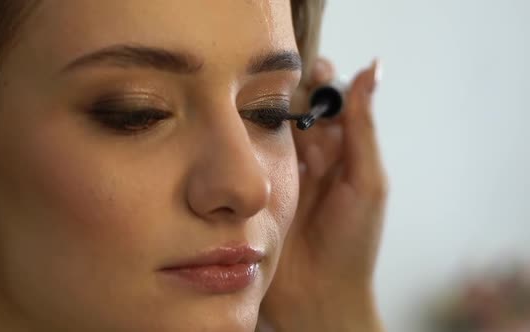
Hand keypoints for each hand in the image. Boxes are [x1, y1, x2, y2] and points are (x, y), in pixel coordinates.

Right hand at [259, 58, 387, 331]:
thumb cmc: (353, 243)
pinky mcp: (260, 190)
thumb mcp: (366, 182)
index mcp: (344, 155)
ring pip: (275, 131)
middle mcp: (313, 162)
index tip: (313, 69)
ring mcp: (284, 175)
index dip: (324, 83)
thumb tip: (371, 72)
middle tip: (278, 86)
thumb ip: (362, 129)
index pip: (332, 107)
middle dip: (292, 95)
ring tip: (258, 102)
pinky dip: (248, 142)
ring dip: (268, 115)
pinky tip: (241, 129)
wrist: (319, 296)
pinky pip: (253, 157)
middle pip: (300, 114)